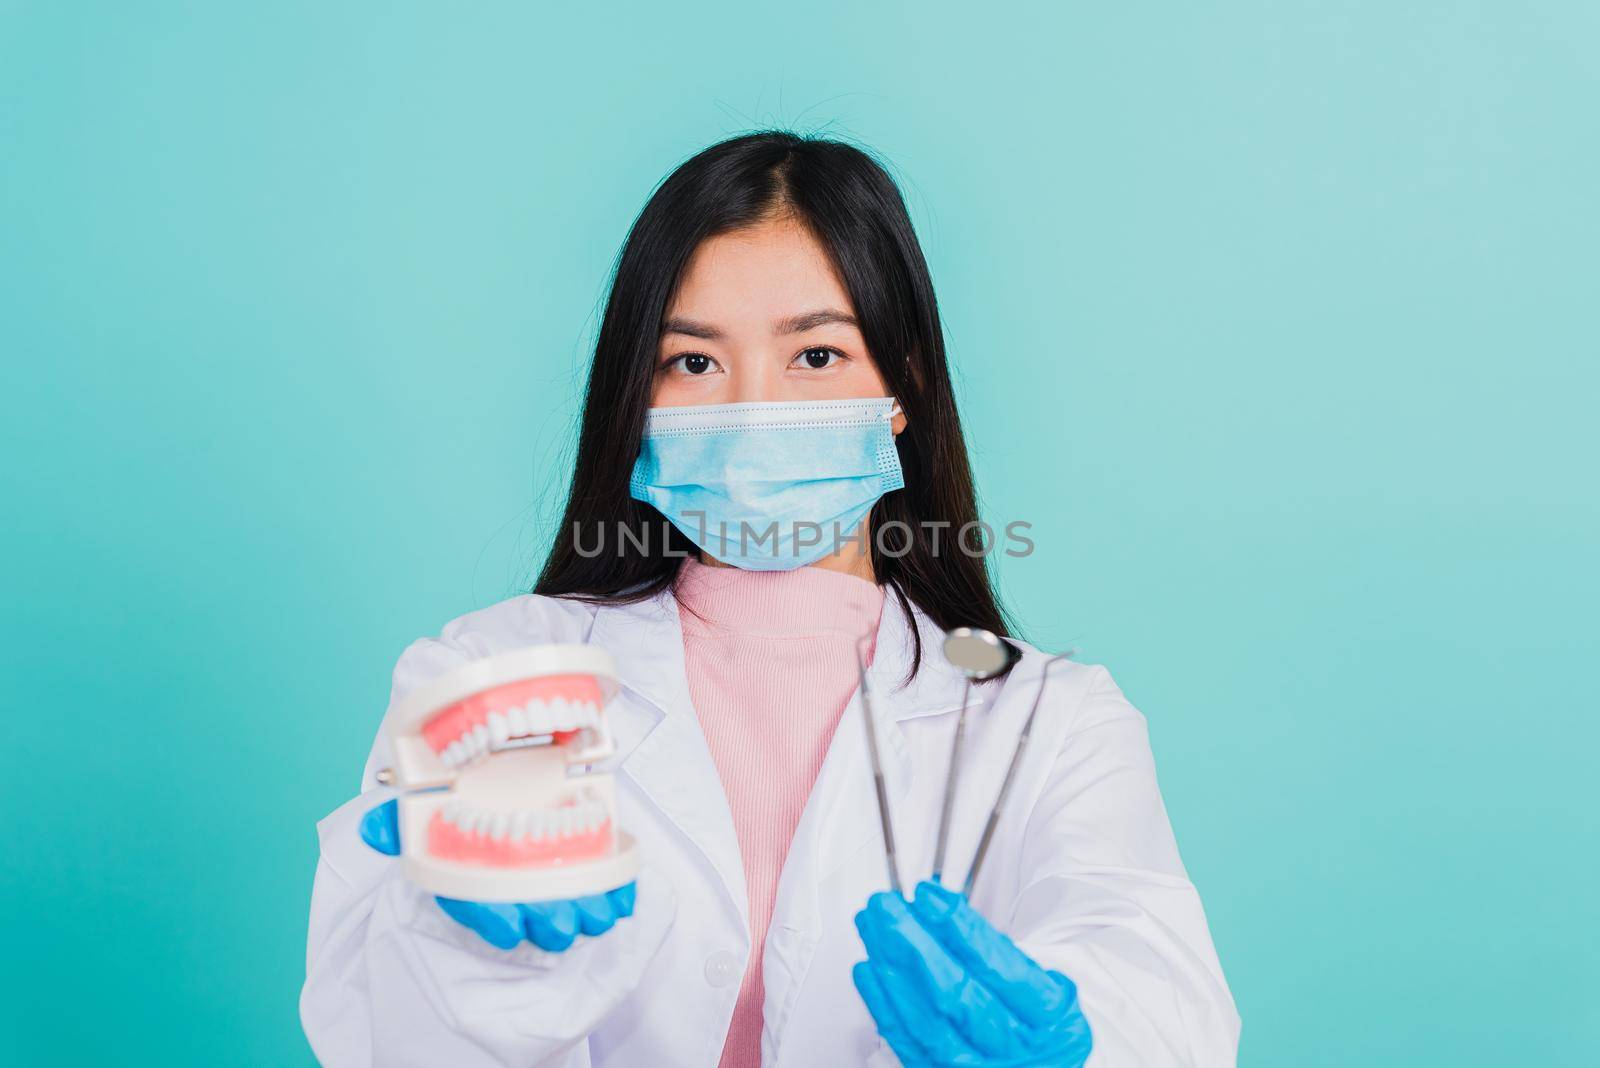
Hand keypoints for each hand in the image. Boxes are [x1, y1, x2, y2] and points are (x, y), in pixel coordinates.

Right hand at [359, 799, 635, 951]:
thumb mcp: (423, 809)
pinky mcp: (588, 867)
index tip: (508, 928)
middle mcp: (515, 886)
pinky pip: (608, 887)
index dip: (493, 922)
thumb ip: (397, 820)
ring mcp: (554, 878)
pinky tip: (627, 894)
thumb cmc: (457, 806)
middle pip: (532, 913)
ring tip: (596, 910)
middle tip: (561, 921)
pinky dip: (620, 891)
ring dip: (587, 911)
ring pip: (573, 905)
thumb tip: (374, 832)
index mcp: (474, 880)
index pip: (479, 908)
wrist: (496, 777)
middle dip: (547, 921)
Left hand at [853, 881, 1091, 1066]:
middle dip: (913, 944)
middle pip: (956, 995)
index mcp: (1050, 1020)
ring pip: (926, 1020)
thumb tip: (941, 911)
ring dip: (891, 968)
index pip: (1002, 970)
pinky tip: (869, 969)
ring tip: (872, 926)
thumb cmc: (1038, 1021)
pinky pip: (908, 1043)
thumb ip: (1002, 954)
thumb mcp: (1048, 984)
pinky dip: (883, 1004)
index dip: (962, 929)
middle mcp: (1014, 1051)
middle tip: (886, 906)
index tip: (929, 896)